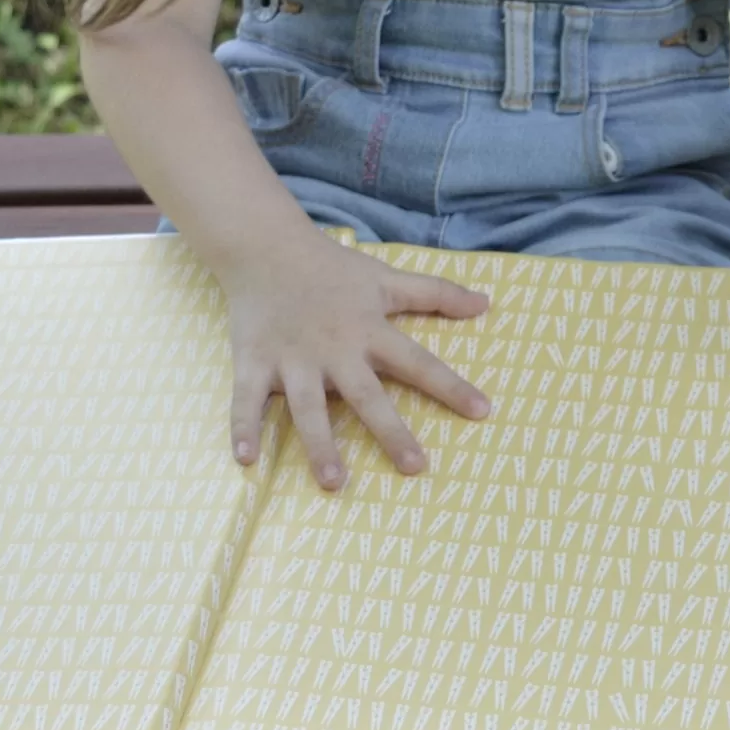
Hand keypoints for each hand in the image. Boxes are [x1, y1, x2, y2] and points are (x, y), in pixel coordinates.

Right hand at [219, 229, 491, 490]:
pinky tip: (245, 460)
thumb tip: (487, 304)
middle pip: (366, 395)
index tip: (483, 411)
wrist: (265, 247)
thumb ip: (437, 293)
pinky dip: (242, 428)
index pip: (419, 362)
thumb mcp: (386, 279)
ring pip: (308, 408)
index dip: (452, 386)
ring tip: (333, 482)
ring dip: (319, 444)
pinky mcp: (253, 362)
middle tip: (414, 468)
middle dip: (390, 431)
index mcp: (369, 330)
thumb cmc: (333, 269)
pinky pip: (246, 400)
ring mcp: (291, 359)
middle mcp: (334, 350)